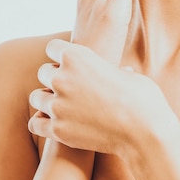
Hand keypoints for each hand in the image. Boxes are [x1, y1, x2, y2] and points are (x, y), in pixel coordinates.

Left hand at [28, 40, 175, 157]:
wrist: (144, 132)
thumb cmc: (143, 100)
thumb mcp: (127, 73)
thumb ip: (109, 69)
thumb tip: (118, 70)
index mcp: (77, 56)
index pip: (52, 48)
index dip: (62, 57)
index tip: (72, 67)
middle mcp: (62, 78)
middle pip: (43, 73)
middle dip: (55, 80)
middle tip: (71, 91)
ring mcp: (57, 105)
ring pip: (36, 98)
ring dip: (47, 102)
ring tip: (63, 109)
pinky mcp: (58, 130)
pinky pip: (35, 124)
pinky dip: (43, 124)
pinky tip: (56, 125)